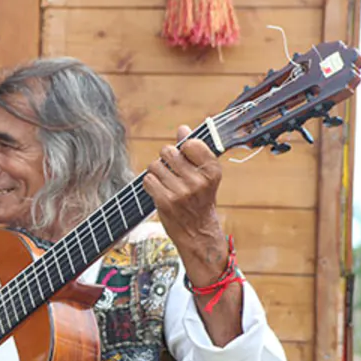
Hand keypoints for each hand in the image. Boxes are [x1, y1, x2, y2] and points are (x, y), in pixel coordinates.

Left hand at [143, 125, 228, 280]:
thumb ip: (193, 150)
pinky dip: (150, 183)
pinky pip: (147, 180)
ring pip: (154, 165)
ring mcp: (181, 192)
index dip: (183, 147)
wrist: (198, 232)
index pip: (190, 143)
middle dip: (165, 158)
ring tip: (166, 182)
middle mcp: (199, 181)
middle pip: (168, 151)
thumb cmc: (200, 199)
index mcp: (212, 171)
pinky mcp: (165, 202)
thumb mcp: (204, 175)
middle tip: (172, 170)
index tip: (185, 156)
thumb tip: (182, 128)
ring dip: (156, 172)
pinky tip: (159, 190)